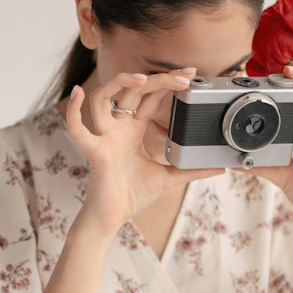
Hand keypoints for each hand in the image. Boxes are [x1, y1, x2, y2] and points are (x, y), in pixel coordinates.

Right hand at [66, 70, 221, 234]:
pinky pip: (78, 130)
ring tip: (142, 78)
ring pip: (103, 98)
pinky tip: (78, 93)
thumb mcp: (169, 177)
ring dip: (119, 83)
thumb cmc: (131, 194)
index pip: (149, 96)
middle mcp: (118, 127)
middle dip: (157, 79)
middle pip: (133, 91)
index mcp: (133, 129)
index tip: (190, 75)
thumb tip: (219, 168)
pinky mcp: (95, 153)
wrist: (113, 217)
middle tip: (184, 75)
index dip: (167, 82)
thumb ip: (192, 170)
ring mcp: (104, 137)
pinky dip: (74, 111)